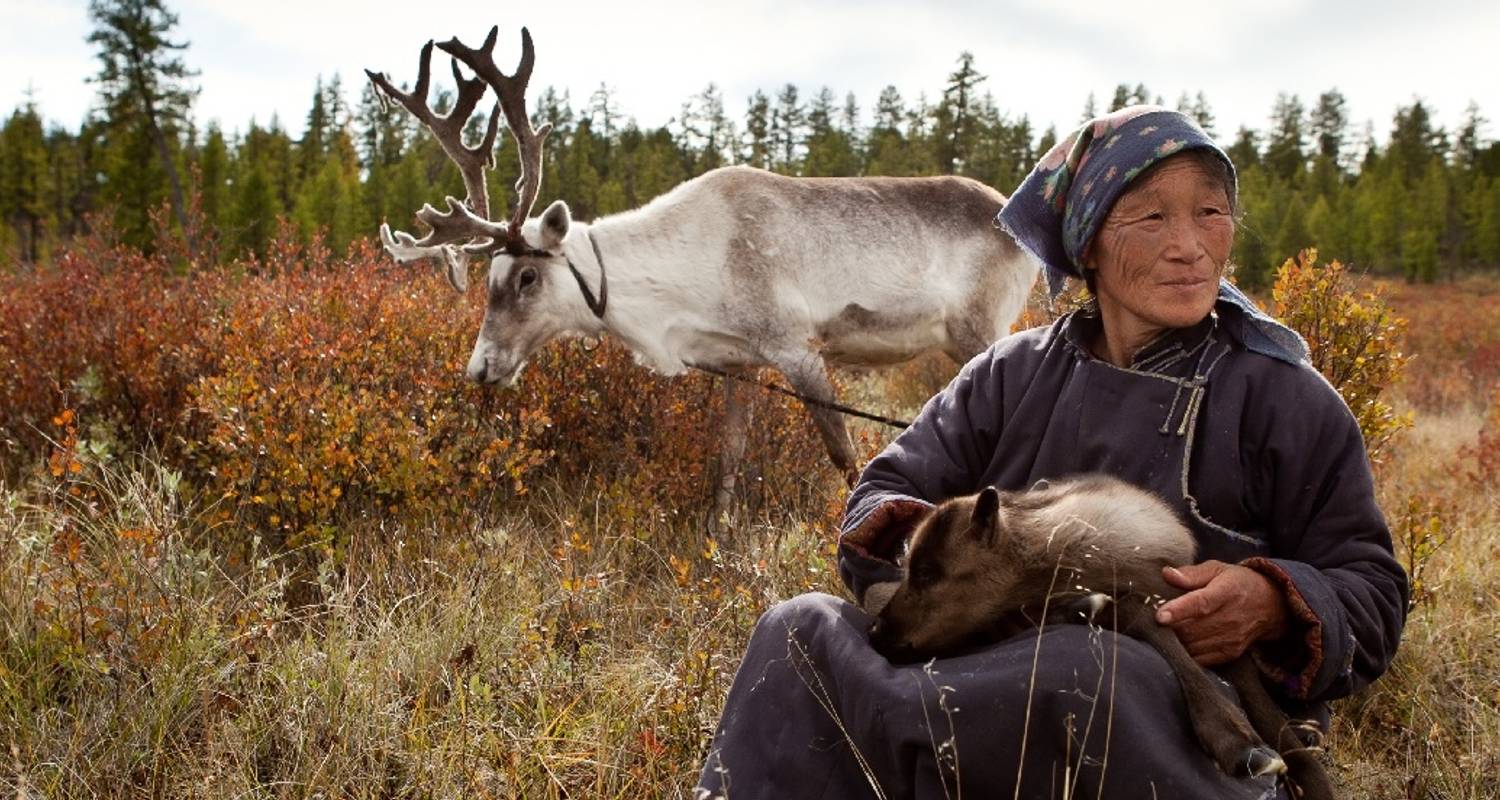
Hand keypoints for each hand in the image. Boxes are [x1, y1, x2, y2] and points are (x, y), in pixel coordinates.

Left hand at [1154, 560, 1288, 666]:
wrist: (1270, 605)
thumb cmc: (1237, 583)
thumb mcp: (1217, 569)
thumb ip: (1190, 573)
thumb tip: (1166, 574)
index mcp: (1226, 592)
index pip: (1201, 603)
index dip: (1179, 610)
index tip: (1160, 616)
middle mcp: (1230, 618)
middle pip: (1192, 629)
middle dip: (1168, 629)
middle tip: (1149, 623)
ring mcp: (1231, 639)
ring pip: (1193, 646)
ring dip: (1174, 642)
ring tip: (1161, 633)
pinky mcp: (1229, 653)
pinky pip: (1200, 660)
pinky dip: (1185, 654)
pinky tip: (1175, 644)